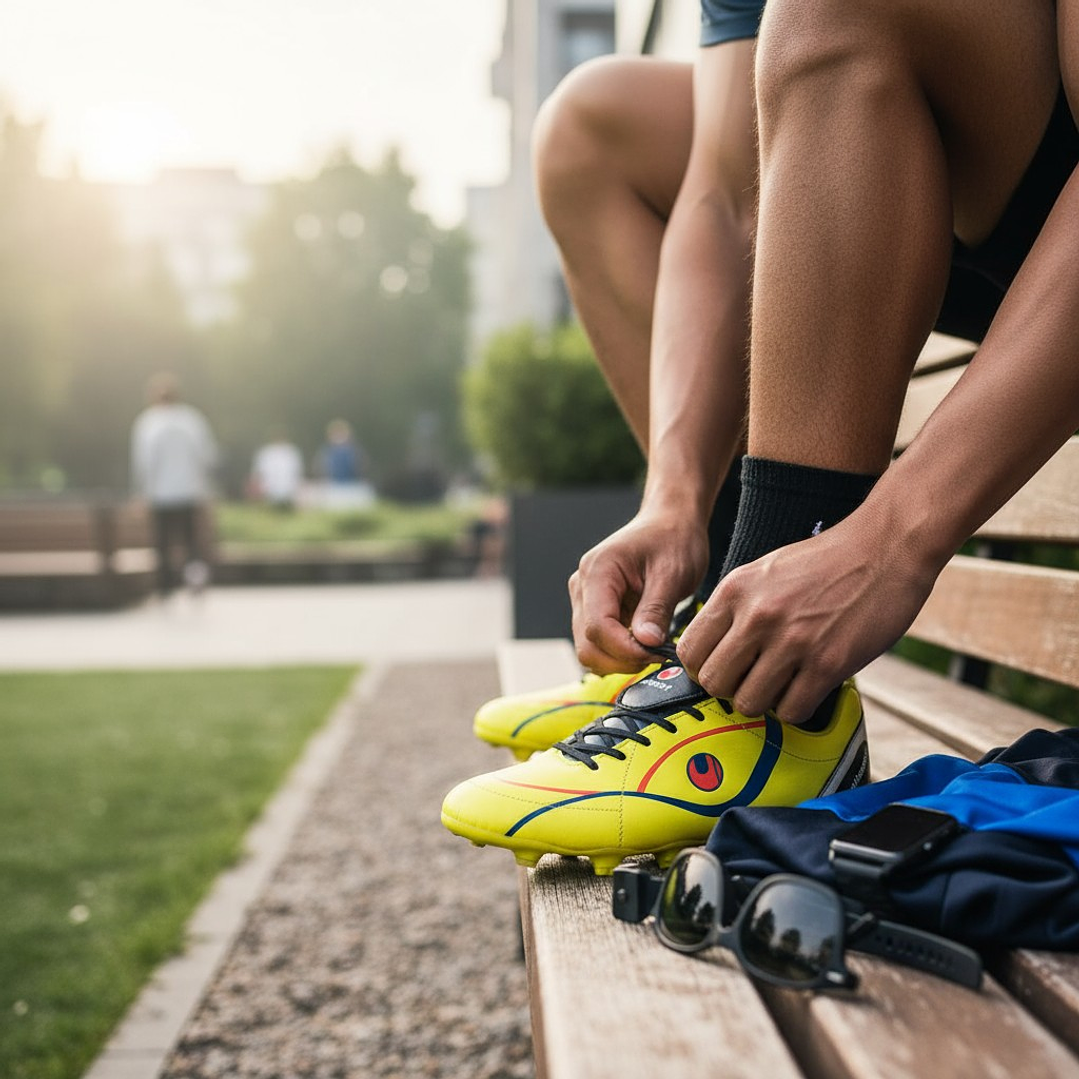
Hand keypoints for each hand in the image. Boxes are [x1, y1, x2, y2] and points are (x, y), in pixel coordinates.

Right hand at [569, 511, 708, 673]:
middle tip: (658, 656)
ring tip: (654, 649)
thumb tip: (646, 644)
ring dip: (620, 659)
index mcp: (598, 571)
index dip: (625, 649)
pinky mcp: (595, 609)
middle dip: (622, 659)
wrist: (670, 523)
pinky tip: (646, 643)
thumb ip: (656, 609)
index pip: (597, 626)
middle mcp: (583, 586)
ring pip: (590, 648)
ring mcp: (585, 599)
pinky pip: (599, 643)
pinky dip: (621, 652)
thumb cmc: (673, 539)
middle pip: (587, 644)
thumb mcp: (672, 573)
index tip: (657, 654)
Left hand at [676, 510, 939, 721]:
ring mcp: (792, 641)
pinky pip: (791, 710)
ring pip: (748, 703)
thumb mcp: (764, 572)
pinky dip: (796, 707)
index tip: (722, 669)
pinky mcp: (828, 663)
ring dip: (763, 702)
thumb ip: (736, 608)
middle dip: (730, 689)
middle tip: (752, 681)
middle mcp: (757, 616)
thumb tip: (713, 651)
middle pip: (714, 682)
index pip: (689, 651)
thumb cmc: (826, 562)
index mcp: (735, 591)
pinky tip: (806, 687)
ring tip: (781, 685)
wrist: (886, 547)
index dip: (702, 668)